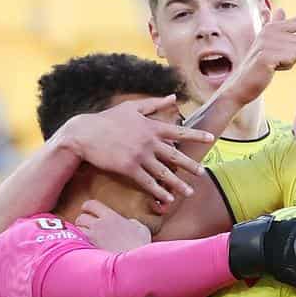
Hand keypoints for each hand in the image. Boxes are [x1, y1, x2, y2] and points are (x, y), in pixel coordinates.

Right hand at [63, 95, 215, 204]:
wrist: (84, 134)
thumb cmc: (108, 119)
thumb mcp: (132, 107)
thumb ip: (155, 103)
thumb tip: (174, 98)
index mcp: (151, 126)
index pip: (178, 131)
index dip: (196, 134)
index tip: (211, 137)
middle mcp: (149, 141)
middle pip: (175, 155)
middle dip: (191, 165)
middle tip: (202, 173)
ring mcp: (139, 156)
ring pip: (164, 172)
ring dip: (178, 184)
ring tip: (189, 192)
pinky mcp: (129, 168)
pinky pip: (148, 182)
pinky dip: (159, 191)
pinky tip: (168, 199)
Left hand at [76, 200, 151, 251]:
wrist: (134, 263)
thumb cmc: (140, 245)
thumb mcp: (142, 229)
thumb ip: (133, 223)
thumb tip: (130, 223)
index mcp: (111, 216)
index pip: (91, 204)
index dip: (87, 206)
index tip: (87, 210)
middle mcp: (99, 225)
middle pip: (81, 217)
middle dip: (82, 221)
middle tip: (87, 226)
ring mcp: (93, 238)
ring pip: (77, 230)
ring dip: (80, 232)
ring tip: (87, 236)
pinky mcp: (90, 250)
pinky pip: (79, 242)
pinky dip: (80, 243)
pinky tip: (87, 246)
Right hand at [221, 6, 295, 106]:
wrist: (242, 83)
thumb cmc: (259, 65)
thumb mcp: (268, 43)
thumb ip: (275, 25)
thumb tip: (280, 8)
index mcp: (273, 27)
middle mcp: (271, 30)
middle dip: (294, 56)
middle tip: (276, 60)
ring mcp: (268, 41)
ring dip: (289, 62)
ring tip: (273, 64)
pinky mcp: (267, 54)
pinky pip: (291, 59)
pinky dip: (285, 66)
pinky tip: (272, 68)